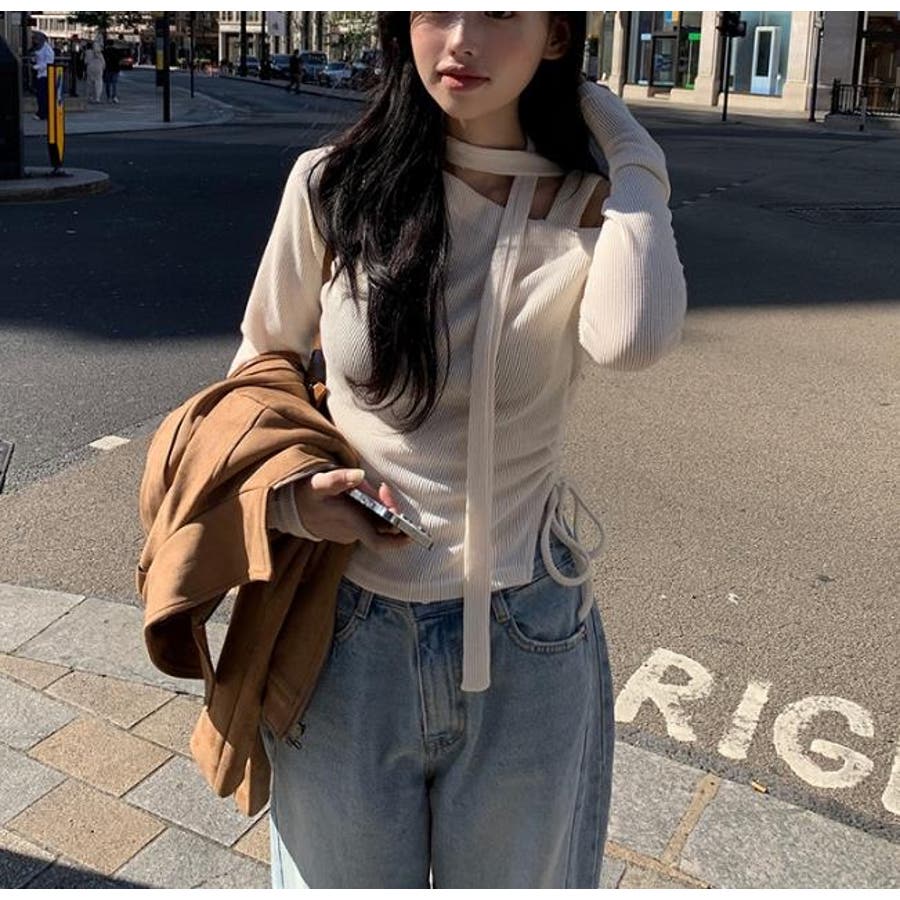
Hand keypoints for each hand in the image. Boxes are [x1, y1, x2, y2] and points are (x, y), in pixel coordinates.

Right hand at [293, 468, 412, 551]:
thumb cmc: (305, 495)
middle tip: (383, 489)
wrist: (286, 508)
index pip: (380, 541)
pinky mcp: (346, 529)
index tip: (412, 530)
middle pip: (382, 528)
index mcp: (350, 523)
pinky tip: (365, 496)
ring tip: (375, 490)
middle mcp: (352, 532)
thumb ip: (338, 479)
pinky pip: (365, 522)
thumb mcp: (318, 484)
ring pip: (374, 524)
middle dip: (390, 511)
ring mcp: (349, 532)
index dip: (398, 540)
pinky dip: (371, 510)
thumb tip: (360, 474)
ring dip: (380, 509)